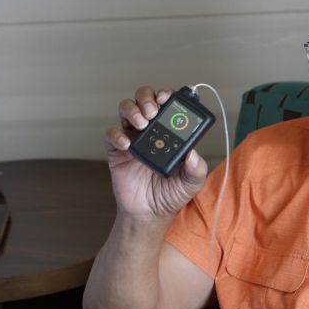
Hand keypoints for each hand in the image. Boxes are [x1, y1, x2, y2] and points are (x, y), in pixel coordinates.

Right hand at [105, 86, 207, 218]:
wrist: (150, 213)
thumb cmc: (172, 194)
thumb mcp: (192, 182)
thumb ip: (197, 168)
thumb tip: (192, 153)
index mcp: (171, 132)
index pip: (168, 104)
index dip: (168, 95)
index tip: (168, 98)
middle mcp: (151, 130)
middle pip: (145, 99)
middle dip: (148, 98)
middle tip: (153, 111)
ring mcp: (133, 138)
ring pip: (126, 108)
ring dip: (133, 110)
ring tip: (142, 124)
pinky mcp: (117, 150)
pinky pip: (112, 134)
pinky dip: (117, 135)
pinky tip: (127, 145)